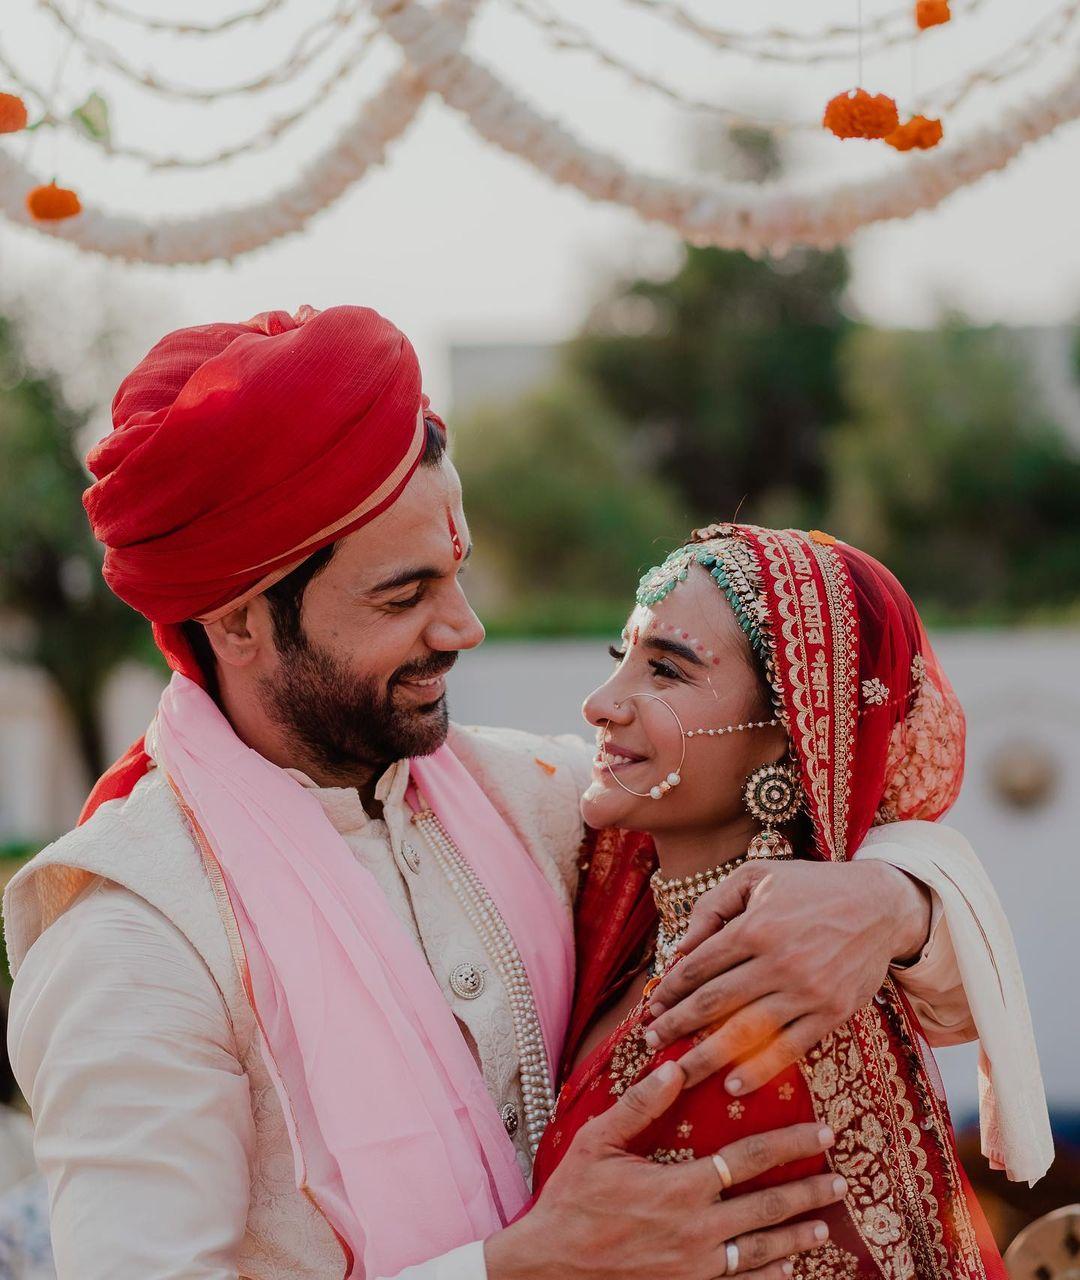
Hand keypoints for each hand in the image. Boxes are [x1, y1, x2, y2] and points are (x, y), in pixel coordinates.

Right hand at [485, 1061, 846, 1279]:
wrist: (551, 1267)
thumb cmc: (572, 1200)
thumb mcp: (597, 1143)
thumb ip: (638, 1106)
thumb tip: (674, 1066)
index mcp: (681, 1188)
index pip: (749, 1160)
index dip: (789, 1144)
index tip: (821, 1132)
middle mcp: (698, 1230)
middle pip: (768, 1208)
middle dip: (809, 1190)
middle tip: (841, 1179)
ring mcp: (696, 1267)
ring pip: (762, 1251)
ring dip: (797, 1236)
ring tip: (825, 1225)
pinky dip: (769, 1278)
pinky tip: (787, 1270)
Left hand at [645, 859, 931, 1091]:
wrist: (880, 905)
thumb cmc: (811, 887)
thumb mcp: (757, 876)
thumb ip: (715, 905)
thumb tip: (683, 946)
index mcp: (755, 926)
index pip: (699, 966)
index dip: (670, 990)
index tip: (652, 1007)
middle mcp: (779, 961)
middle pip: (714, 1003)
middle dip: (677, 1025)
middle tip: (650, 1042)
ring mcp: (807, 991)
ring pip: (746, 1032)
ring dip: (706, 1056)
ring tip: (679, 1072)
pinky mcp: (832, 1013)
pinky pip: (789, 1049)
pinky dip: (759, 1071)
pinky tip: (733, 1085)